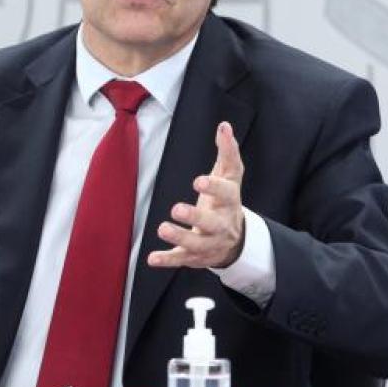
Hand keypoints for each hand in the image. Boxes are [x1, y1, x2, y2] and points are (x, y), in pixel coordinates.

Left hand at [148, 121, 245, 268]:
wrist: (235, 240)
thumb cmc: (226, 201)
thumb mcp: (230, 176)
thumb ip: (227, 152)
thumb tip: (224, 125)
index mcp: (230, 202)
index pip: (226, 193)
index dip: (213, 187)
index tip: (198, 180)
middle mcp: (222, 224)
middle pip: (212, 223)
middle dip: (196, 217)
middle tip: (177, 208)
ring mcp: (209, 243)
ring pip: (196, 244)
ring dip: (180, 237)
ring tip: (163, 228)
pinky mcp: (195, 256)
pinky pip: (181, 259)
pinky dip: (167, 260)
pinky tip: (152, 258)